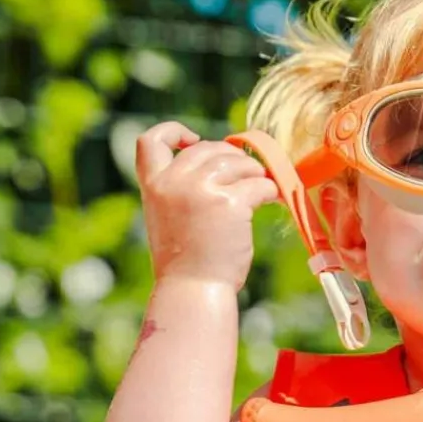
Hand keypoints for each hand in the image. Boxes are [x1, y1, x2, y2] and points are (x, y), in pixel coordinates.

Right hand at [136, 122, 278, 290]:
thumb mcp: (168, 218)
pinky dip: (269, 188)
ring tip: (261, 183)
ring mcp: (203, 190)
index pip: (151, 140)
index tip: (193, 139)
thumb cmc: (186, 263)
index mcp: (154, 185)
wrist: (194, 289)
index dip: (173, 131)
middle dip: (231, 155)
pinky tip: (271, 197)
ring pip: (237, 162)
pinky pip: (259, 184)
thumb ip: (180, 190)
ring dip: (254, 170)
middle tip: (246, 172)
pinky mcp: (232, 204)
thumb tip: (218, 167)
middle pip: (208, 149)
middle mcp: (175, 182)